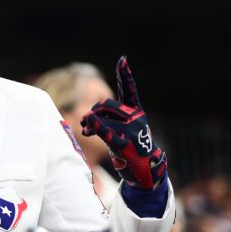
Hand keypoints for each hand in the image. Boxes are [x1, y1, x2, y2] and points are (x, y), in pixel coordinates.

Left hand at [80, 56, 166, 190]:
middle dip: (93, 111)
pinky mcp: (125, 143)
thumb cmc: (129, 148)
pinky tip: (89, 129)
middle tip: (86, 122)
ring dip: (89, 124)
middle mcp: (136, 117)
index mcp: (136, 112)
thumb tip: (85, 119)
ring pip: (102, 118)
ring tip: (87, 131)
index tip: (123, 60)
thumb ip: (105, 119)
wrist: (144, 171)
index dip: (125, 75)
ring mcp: (132, 130)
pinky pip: (105, 131)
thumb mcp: (122, 130)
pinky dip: (95, 128)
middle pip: (106, 105)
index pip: (129, 90)